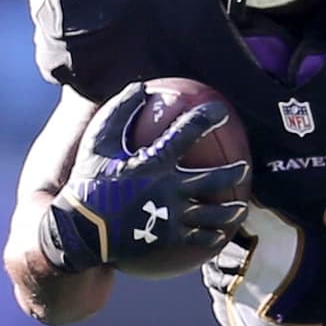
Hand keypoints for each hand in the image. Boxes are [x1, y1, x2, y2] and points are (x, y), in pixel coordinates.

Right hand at [38, 81, 248, 271]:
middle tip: (243, 168)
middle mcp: (168, 189)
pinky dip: (212, 236)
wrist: (82, 232)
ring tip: (240, 208)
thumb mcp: (98, 143)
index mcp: (153, 163)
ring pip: (212, 214)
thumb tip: (140, 86)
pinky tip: (220, 236)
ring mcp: (171, 216)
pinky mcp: (168, 238)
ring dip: (231, 211)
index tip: (221, 111)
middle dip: (232, 173)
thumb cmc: (88, 182)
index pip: (186, 134)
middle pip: (212, 180)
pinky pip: (198, 238)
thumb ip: (119, 112)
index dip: (206, 119)